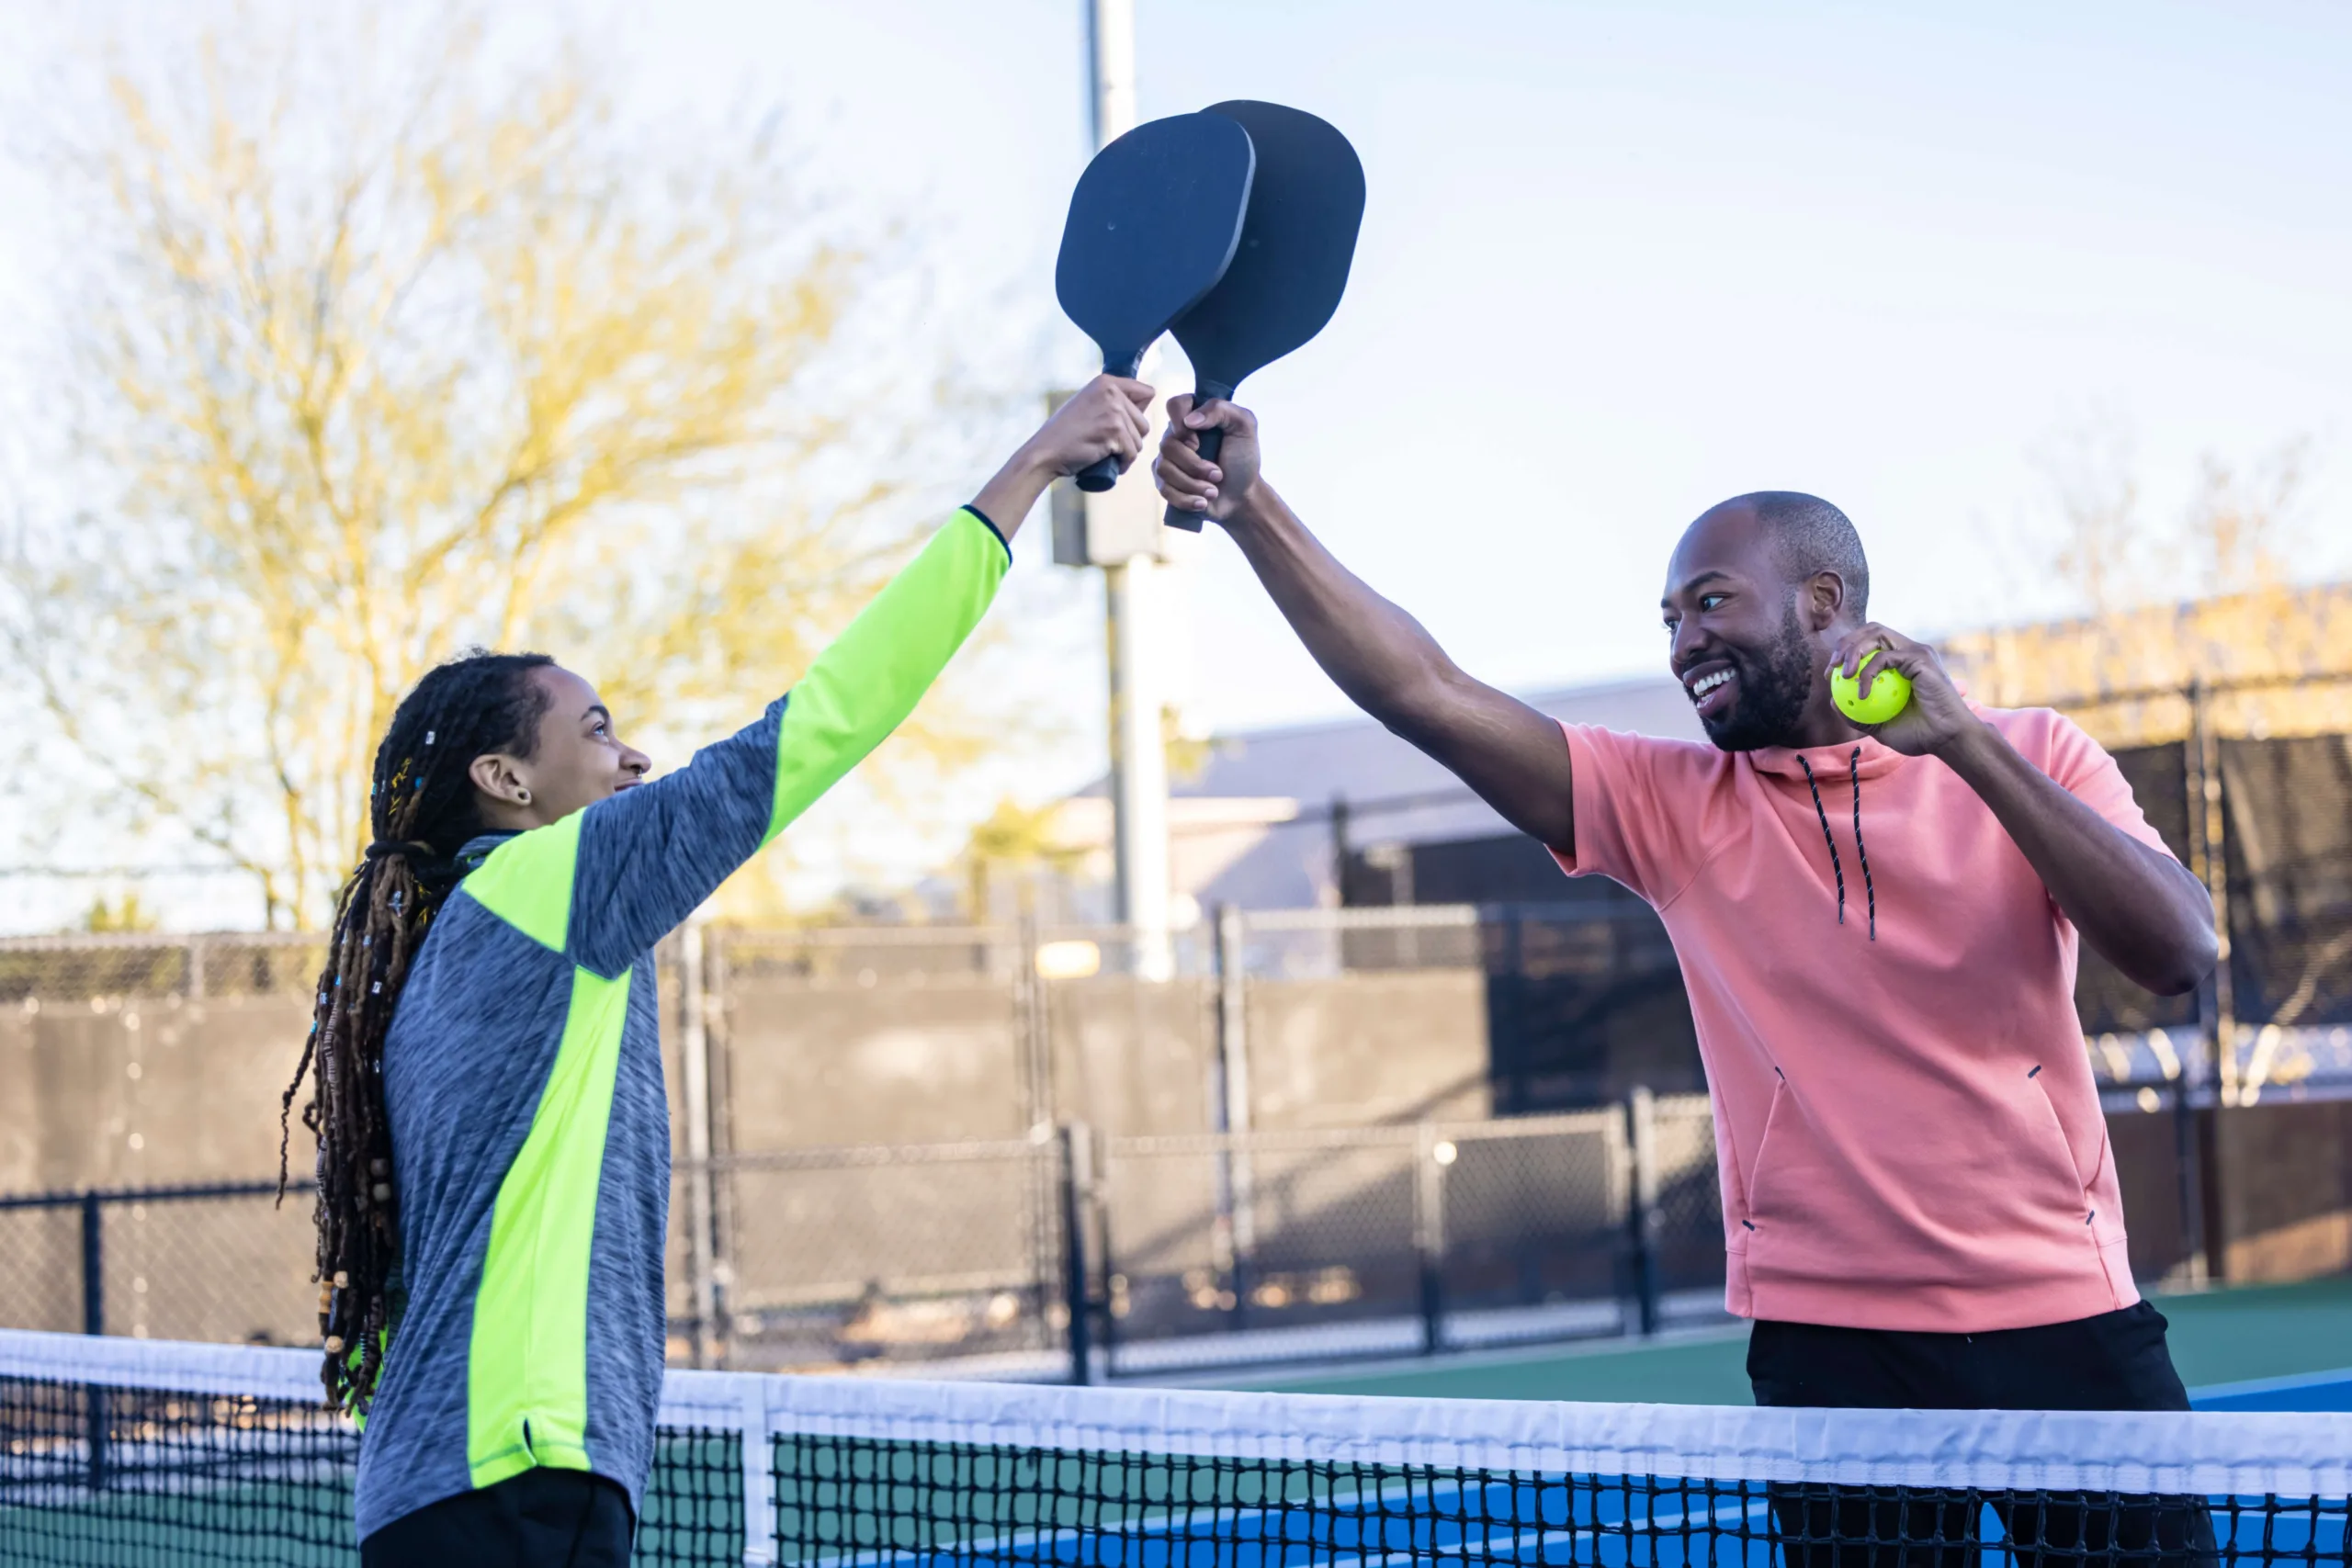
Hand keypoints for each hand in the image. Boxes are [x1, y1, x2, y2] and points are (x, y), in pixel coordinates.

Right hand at [1029, 373, 1152, 476]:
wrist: (1045, 451)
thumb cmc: (1065, 433)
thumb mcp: (1088, 403)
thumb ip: (1110, 398)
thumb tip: (1144, 402)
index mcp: (1107, 381)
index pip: (1147, 393)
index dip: (1139, 412)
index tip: (1122, 424)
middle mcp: (1112, 392)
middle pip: (1144, 422)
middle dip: (1131, 438)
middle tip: (1110, 444)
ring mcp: (1114, 411)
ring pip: (1139, 440)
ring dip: (1126, 452)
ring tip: (1107, 454)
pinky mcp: (1114, 432)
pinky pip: (1132, 453)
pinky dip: (1123, 464)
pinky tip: (1110, 463)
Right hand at [1154, 396, 1262, 524]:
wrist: (1242, 496)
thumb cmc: (1243, 459)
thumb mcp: (1244, 427)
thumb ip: (1221, 410)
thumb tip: (1189, 420)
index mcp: (1195, 416)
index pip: (1175, 405)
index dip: (1181, 421)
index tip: (1198, 438)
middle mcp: (1177, 436)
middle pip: (1168, 444)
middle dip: (1196, 465)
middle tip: (1218, 474)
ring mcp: (1168, 460)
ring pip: (1164, 469)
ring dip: (1194, 484)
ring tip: (1213, 490)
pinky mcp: (1165, 483)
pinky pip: (1164, 490)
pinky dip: (1187, 499)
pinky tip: (1202, 502)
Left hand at [1826, 624, 1980, 758]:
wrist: (1947, 740)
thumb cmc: (1919, 735)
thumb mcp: (1879, 726)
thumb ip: (1857, 713)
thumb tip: (1832, 701)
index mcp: (1900, 663)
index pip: (1868, 642)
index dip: (1845, 651)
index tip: (1830, 675)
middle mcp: (1908, 651)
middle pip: (1870, 630)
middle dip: (1845, 644)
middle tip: (1832, 669)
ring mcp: (1916, 652)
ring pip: (1876, 634)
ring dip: (1854, 650)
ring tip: (1844, 675)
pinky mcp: (1921, 658)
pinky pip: (1885, 657)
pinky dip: (1868, 672)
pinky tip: (1862, 693)